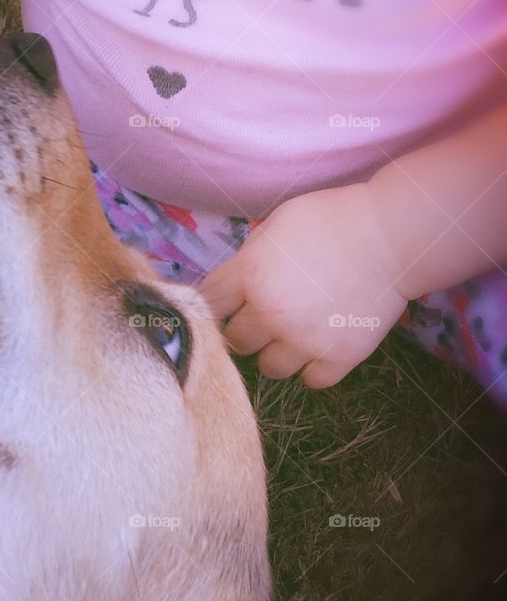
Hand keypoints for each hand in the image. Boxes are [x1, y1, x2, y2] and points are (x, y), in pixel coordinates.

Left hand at [198, 184, 408, 387]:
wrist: (390, 236)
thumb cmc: (333, 219)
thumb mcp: (277, 223)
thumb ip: (250, 257)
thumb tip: (237, 281)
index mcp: (249, 275)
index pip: (210, 304)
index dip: (218, 304)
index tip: (230, 305)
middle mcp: (269, 313)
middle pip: (235, 340)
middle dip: (247, 328)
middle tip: (267, 317)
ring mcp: (303, 340)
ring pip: (269, 368)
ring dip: (277, 353)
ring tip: (296, 334)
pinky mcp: (337, 358)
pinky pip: (311, 381)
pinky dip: (314, 368)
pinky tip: (322, 347)